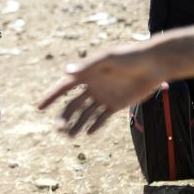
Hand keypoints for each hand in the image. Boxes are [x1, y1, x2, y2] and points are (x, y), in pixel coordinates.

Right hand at [37, 49, 163, 135]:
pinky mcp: (116, 104)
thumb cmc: (130, 56)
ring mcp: (104, 96)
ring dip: (77, 124)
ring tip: (69, 136)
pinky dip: (94, 126)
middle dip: (64, 117)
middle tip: (58, 130)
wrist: (154, 64)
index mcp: (87, 73)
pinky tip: (87, 134)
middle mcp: (92, 86)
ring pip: (86, 113)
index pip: (64, 86)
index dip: (51, 96)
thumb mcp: (108, 58)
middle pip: (73, 104)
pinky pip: (102, 118)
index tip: (39, 107)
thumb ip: (88, 66)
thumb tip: (67, 72)